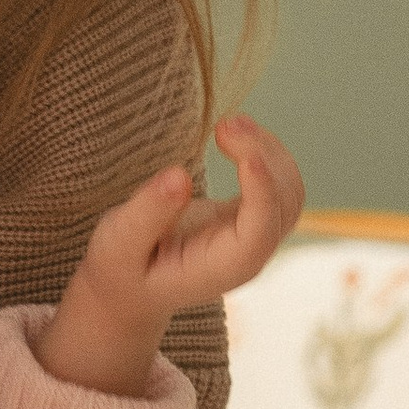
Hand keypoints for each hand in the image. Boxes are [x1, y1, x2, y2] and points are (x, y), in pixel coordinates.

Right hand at [33, 110, 304, 397]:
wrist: (130, 286)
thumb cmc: (122, 266)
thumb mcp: (119, 242)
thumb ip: (148, 214)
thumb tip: (180, 176)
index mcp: (224, 268)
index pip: (260, 229)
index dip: (262, 190)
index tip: (246, 153)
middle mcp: (249, 255)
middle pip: (284, 203)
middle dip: (263, 157)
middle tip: (223, 123)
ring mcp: (255, 236)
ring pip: (289, 189)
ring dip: (267, 149)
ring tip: (228, 122)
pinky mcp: (249, 217)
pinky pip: (277, 184)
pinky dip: (265, 152)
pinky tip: (236, 133)